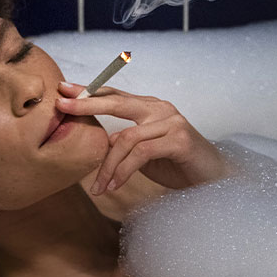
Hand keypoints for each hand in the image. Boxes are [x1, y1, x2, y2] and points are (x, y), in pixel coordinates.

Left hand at [55, 81, 229, 195]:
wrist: (214, 179)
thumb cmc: (178, 165)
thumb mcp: (145, 151)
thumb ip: (126, 142)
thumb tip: (100, 142)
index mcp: (150, 107)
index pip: (115, 94)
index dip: (89, 91)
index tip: (64, 89)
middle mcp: (160, 109)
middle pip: (117, 101)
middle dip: (86, 103)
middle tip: (62, 107)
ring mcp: (171, 122)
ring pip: (126, 138)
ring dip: (107, 166)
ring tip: (97, 187)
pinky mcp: (179, 140)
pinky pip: (141, 153)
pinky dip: (123, 171)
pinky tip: (113, 185)